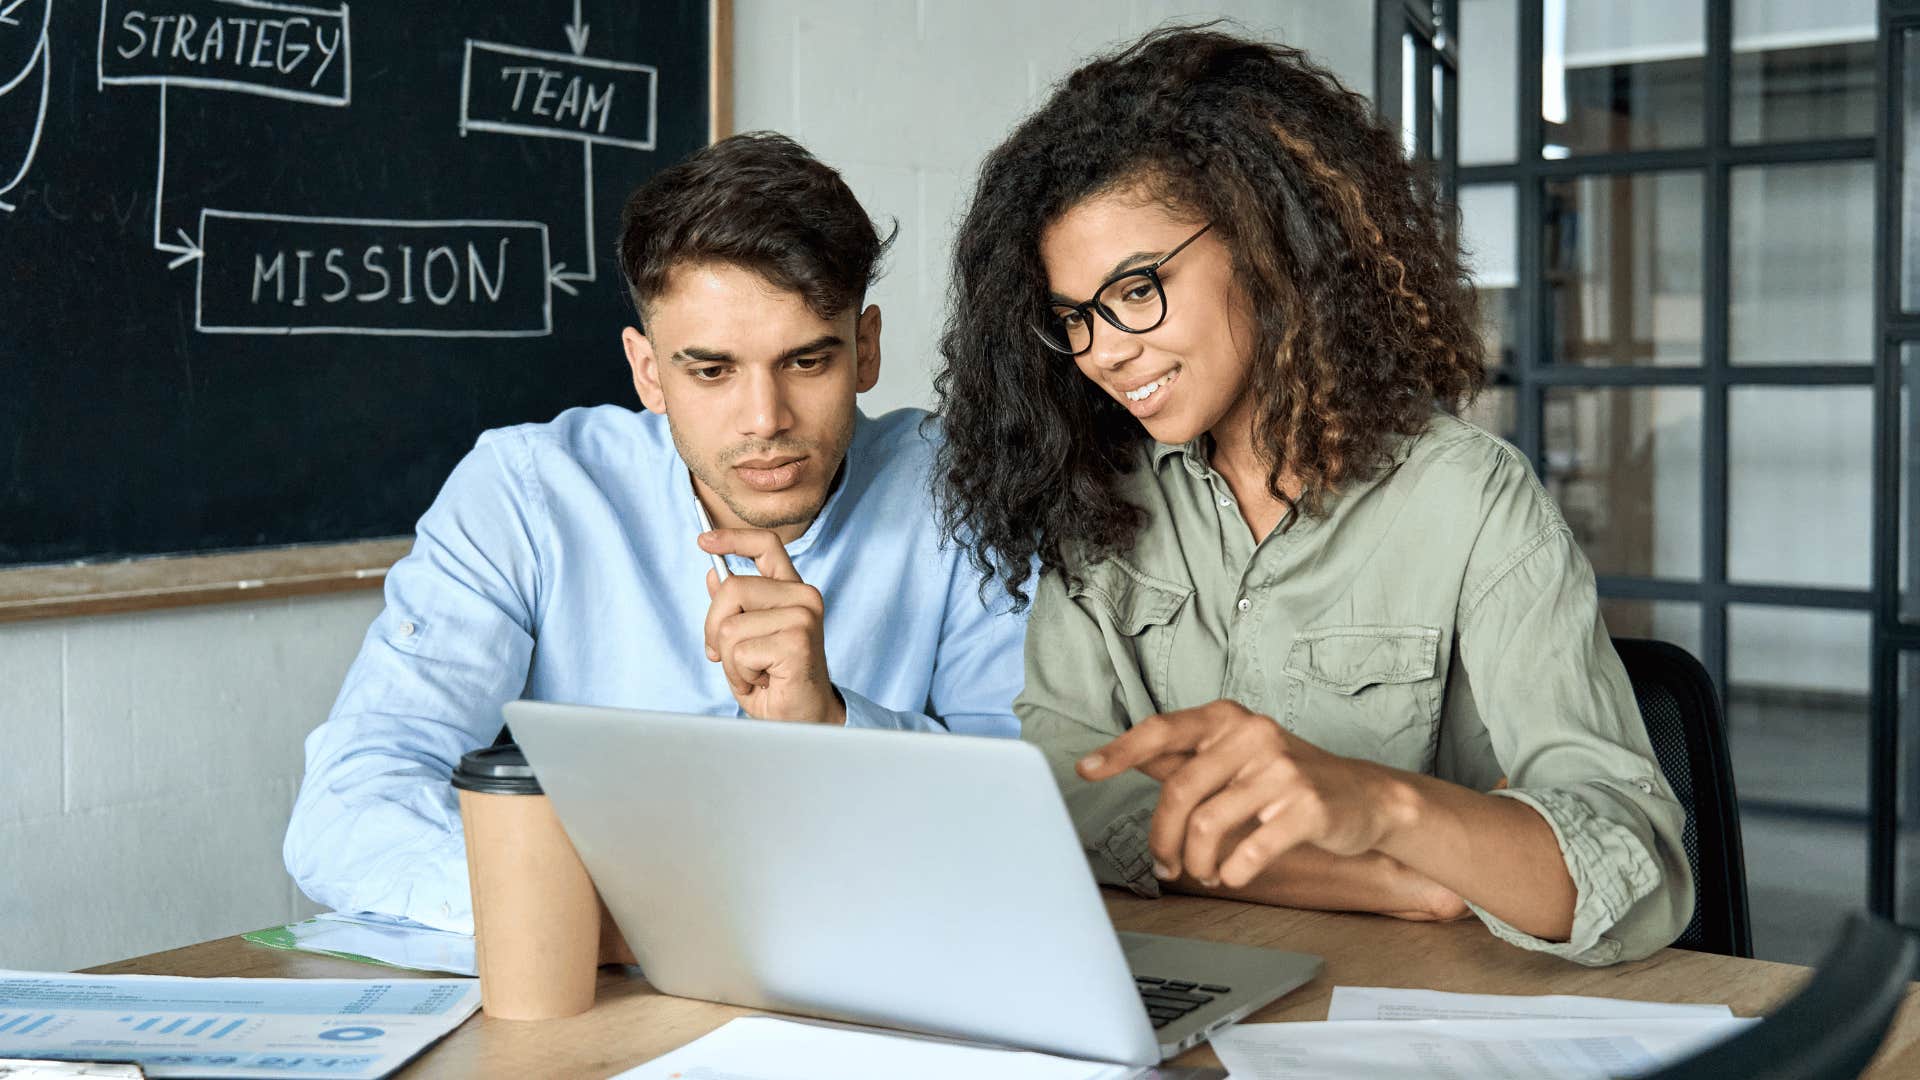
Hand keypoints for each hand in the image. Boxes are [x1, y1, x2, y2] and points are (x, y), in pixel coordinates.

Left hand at [699, 528, 843, 725]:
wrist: (804, 719)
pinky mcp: (797, 641)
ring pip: (731, 625)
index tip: (703, 541)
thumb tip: (713, 575)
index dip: (732, 538)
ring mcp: (803, 616)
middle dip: (714, 628)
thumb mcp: (746, 639)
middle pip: (732, 587)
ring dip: (731, 660)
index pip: (766, 546)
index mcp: (791, 591)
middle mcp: (803, 597)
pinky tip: (763, 681)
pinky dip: (741, 674)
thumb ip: (735, 607)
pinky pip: (740, 651)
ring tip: (755, 673)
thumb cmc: (776, 681)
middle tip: (727, 657)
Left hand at [1077, 699, 1409, 889]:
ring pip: (1207, 826)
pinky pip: (1249, 850)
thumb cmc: (1288, 779)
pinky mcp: (1307, 806)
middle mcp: (1252, 735)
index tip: (1084, 770)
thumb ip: (1186, 758)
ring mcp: (1282, 769)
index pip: (1162, 731)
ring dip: (1198, 862)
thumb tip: (1128, 756)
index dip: (1119, 752)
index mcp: (1227, 719)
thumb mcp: (1236, 756)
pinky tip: (1235, 874)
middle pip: (1179, 791)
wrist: (1366, 798)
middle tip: (1166, 865)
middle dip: (1163, 839)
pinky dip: (1233, 872)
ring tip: (1205, 872)